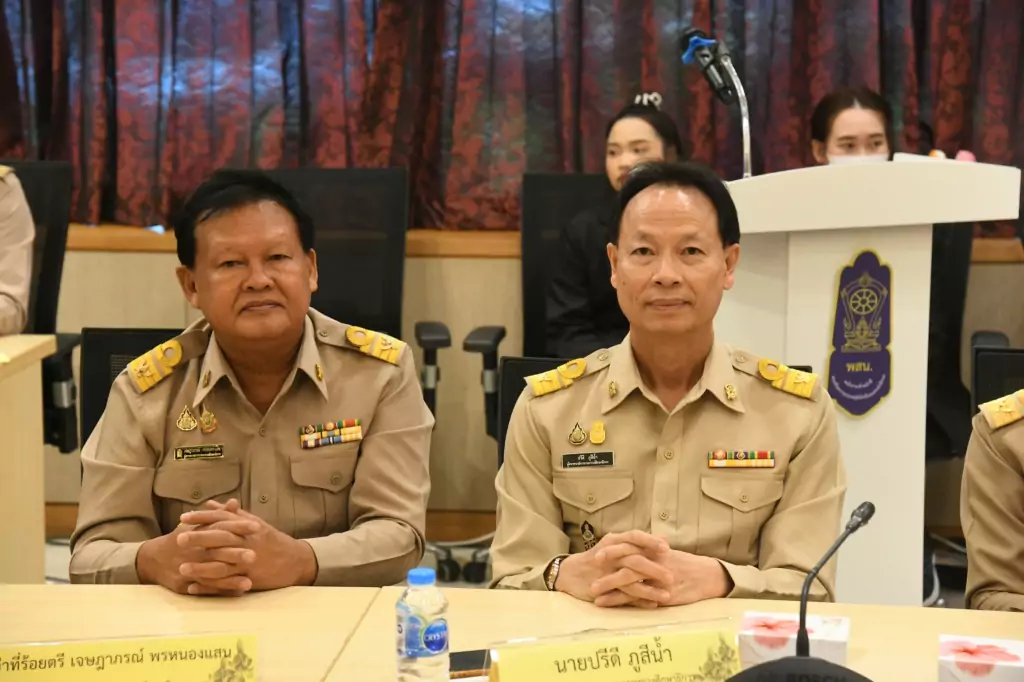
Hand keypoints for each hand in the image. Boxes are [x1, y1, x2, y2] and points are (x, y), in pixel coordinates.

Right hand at [136, 499, 255, 595]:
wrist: (153, 559)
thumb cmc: (182, 538)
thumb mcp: (197, 524)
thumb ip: (218, 515)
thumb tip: (235, 502)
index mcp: (197, 533)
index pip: (220, 527)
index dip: (238, 526)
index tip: (257, 527)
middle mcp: (192, 551)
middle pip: (216, 552)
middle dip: (235, 554)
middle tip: (255, 555)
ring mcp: (187, 569)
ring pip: (211, 574)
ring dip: (230, 579)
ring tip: (249, 582)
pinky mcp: (184, 585)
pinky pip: (205, 590)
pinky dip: (222, 591)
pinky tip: (238, 593)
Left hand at [179, 500, 317, 591]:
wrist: (297, 561)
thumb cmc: (272, 541)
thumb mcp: (255, 523)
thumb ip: (231, 515)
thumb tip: (210, 504)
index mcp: (249, 526)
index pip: (222, 519)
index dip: (202, 517)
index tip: (184, 517)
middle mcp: (249, 542)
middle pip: (221, 539)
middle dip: (199, 538)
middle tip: (178, 539)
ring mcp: (250, 561)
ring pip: (222, 564)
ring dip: (201, 567)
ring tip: (181, 568)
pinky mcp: (251, 578)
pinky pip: (227, 583)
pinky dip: (209, 586)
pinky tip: (193, 587)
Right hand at [555, 531, 672, 607]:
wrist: (570, 573)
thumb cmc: (600, 559)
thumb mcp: (617, 546)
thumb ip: (639, 545)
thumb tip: (665, 539)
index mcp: (614, 541)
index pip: (634, 537)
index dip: (650, 542)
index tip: (667, 548)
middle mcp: (610, 554)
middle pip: (633, 559)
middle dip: (653, 568)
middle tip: (671, 577)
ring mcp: (605, 572)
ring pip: (629, 579)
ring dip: (649, 588)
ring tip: (667, 595)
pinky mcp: (602, 589)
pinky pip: (623, 595)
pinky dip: (639, 600)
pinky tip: (653, 604)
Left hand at [591, 547, 731, 607]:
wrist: (707, 576)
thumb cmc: (686, 565)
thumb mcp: (667, 555)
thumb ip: (650, 552)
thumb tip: (634, 548)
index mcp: (655, 550)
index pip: (630, 545)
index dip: (613, 548)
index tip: (597, 552)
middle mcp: (654, 561)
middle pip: (626, 559)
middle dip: (607, 563)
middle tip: (589, 566)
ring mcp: (656, 578)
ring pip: (628, 579)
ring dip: (608, 584)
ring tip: (592, 591)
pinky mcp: (659, 594)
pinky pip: (635, 597)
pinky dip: (618, 600)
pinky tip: (604, 603)